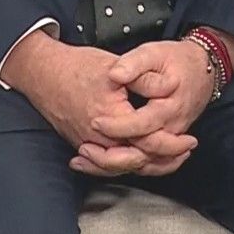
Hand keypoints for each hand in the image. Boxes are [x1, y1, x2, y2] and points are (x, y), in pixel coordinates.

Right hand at [4, 34, 197, 177]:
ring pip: (121, 166)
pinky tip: (140, 162)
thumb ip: (142, 80)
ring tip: (169, 160)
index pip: (147, 141)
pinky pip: (106, 164)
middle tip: (185, 152)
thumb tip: (168, 87)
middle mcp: (97, 137)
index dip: (171, 144)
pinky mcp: (82, 144)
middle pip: (136, 161)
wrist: (44, 73)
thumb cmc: (78, 67)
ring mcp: (87, 144)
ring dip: (147, 165)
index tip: (189, 141)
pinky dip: (124, 165)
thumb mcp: (115, 67)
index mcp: (110, 117)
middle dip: (164, 160)